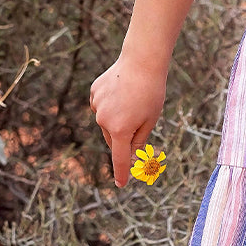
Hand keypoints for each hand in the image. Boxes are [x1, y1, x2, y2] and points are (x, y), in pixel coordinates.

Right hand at [89, 56, 167, 185]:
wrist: (142, 61)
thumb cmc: (151, 92)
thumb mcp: (150, 120)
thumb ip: (139, 140)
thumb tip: (131, 155)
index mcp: (120, 130)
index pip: (119, 158)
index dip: (121, 172)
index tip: (121, 184)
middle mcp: (104, 120)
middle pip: (113, 139)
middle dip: (124, 137)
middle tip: (138, 122)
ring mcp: (97, 105)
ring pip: (107, 122)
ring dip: (117, 119)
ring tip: (132, 100)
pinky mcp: (94, 92)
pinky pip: (102, 105)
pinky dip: (111, 104)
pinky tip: (122, 92)